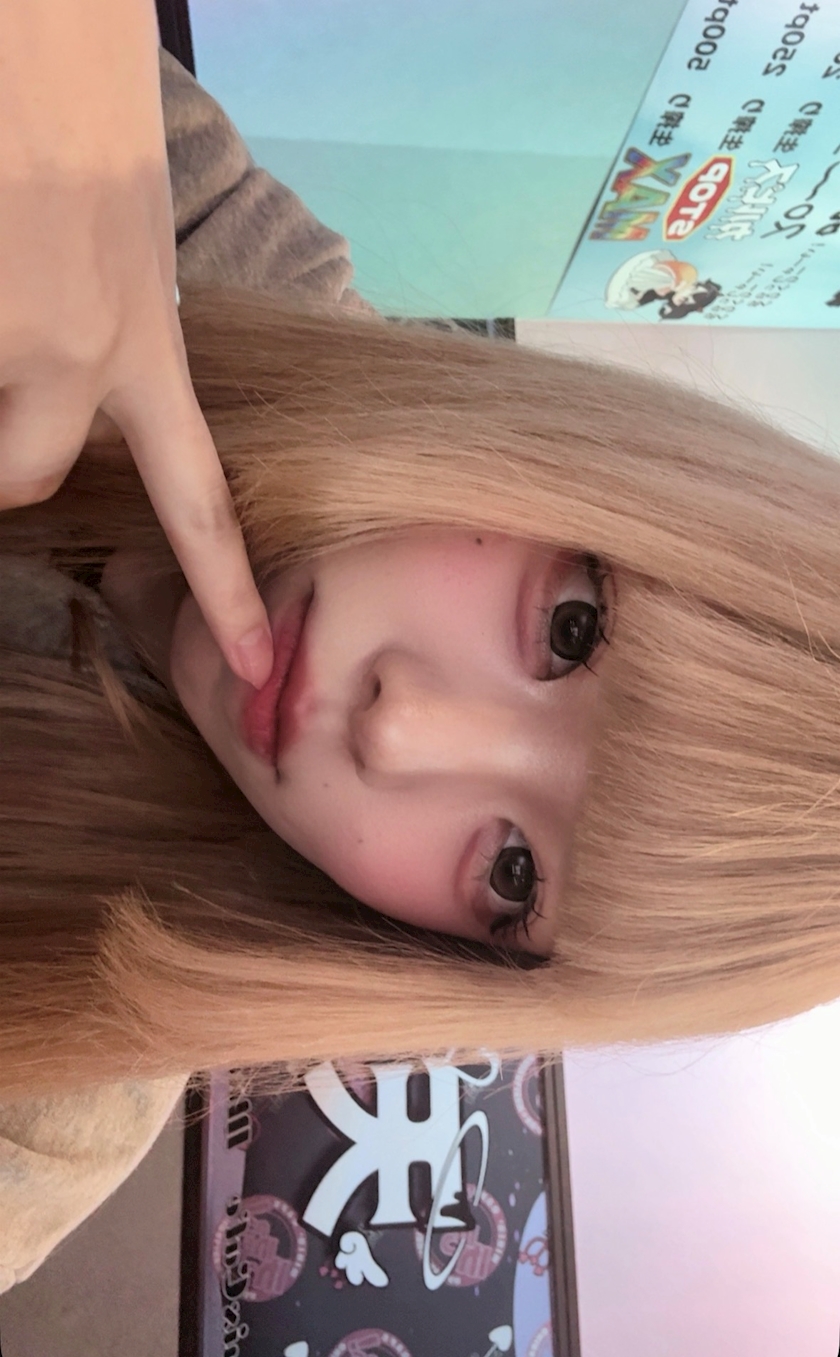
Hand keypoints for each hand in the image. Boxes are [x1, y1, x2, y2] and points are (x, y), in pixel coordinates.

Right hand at [0, 0, 272, 686]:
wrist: (35, 16)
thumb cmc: (73, 115)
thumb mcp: (122, 241)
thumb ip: (113, 332)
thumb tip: (66, 390)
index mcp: (145, 336)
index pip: (196, 494)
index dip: (224, 590)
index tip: (253, 669)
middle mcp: (85, 345)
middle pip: (23, 480)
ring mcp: (16, 324)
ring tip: (7, 279)